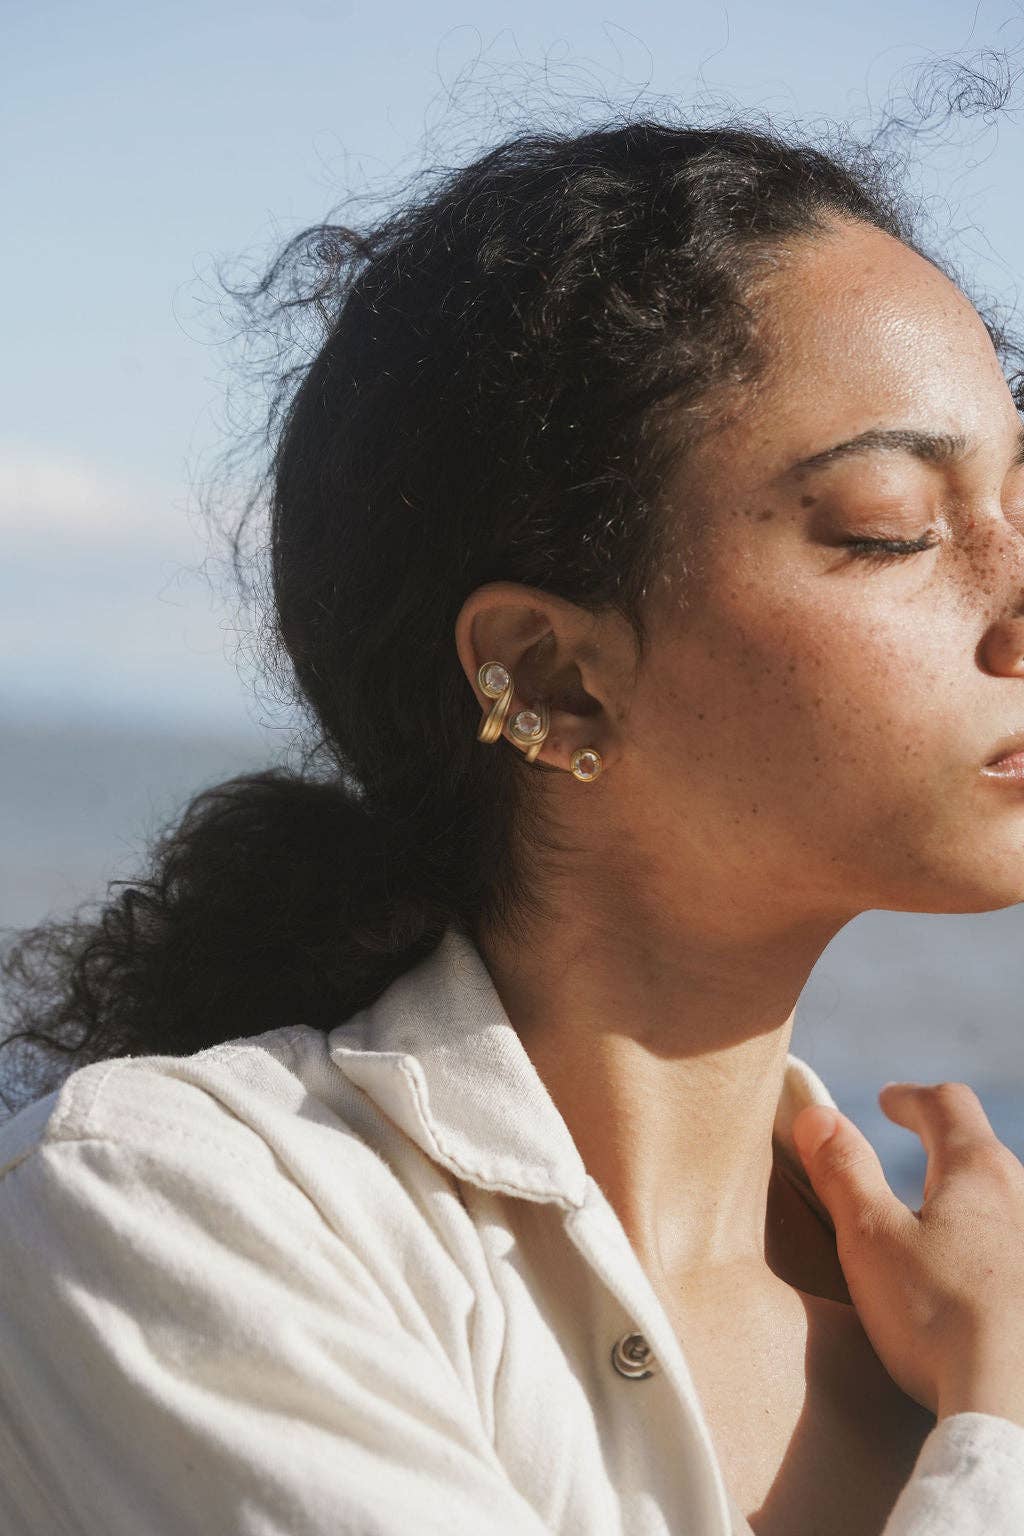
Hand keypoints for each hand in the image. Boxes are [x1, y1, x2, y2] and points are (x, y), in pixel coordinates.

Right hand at [791, 1082, 1023, 1419]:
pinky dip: (984, 1241)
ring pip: (1001, 1200)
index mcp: (977, 1171)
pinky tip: (963, 1278)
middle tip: (908, 1148)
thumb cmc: (937, 1317)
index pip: (947, 1104)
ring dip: (965, 1196)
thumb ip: (843, 1171)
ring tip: (933, 1219)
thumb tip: (816, 1115)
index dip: (911, 1098)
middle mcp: (1021, 1197)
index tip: (888, 1102)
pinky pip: (1010, 1245)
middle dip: (940, 1143)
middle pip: (980, 1148)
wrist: (1012, 1407)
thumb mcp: (870, 1238)